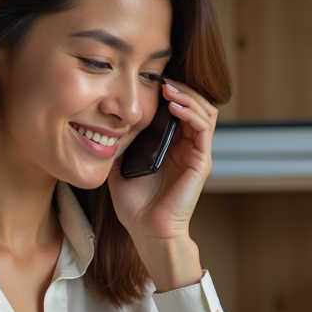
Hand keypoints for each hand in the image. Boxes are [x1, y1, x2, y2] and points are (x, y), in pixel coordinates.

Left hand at [107, 80, 216, 290]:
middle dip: (182, 88)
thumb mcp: (120, 166)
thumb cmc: (135, 206)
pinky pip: (204, 128)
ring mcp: (196, 153)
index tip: (151, 79)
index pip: (180, 108)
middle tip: (162, 79)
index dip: (170, 91)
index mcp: (171, 146)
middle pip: (197, 104)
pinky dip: (191, 112)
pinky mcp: (201, 161)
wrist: (147, 232)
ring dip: (188, 96)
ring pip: (205, 111)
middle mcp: (187, 146)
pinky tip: (175, 106)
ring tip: (169, 88)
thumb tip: (106, 123)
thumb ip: (120, 145)